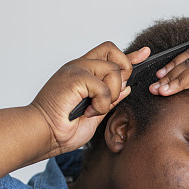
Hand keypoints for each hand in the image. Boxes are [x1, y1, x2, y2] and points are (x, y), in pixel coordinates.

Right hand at [31, 42, 149, 154]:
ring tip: (94, 108)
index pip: (109, 56)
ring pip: (113, 70)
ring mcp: (76, 69)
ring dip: (111, 95)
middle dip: (123, 74)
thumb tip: (127, 88)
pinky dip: (101, 103)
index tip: (145, 53)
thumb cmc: (62, 129)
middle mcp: (79, 67)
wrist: (43, 135)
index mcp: (83, 74)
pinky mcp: (75, 76)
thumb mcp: (96, 114)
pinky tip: (88, 112)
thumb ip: (110, 99)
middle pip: (114, 53)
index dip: (129, 55)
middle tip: (110, 97)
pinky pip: (104, 86)